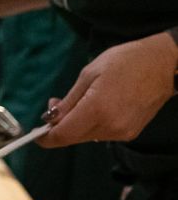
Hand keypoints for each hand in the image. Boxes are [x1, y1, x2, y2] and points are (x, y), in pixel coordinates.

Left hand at [40, 33, 177, 146]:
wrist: (163, 64)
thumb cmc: (125, 62)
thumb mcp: (88, 74)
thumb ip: (69, 100)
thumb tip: (50, 117)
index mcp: (97, 110)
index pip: (63, 135)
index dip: (45, 137)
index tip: (35, 131)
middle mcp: (110, 126)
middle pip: (73, 137)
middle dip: (59, 125)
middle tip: (56, 104)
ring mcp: (122, 132)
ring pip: (86, 136)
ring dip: (76, 123)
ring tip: (81, 99)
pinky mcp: (130, 133)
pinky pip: (101, 133)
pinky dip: (92, 123)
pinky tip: (97, 106)